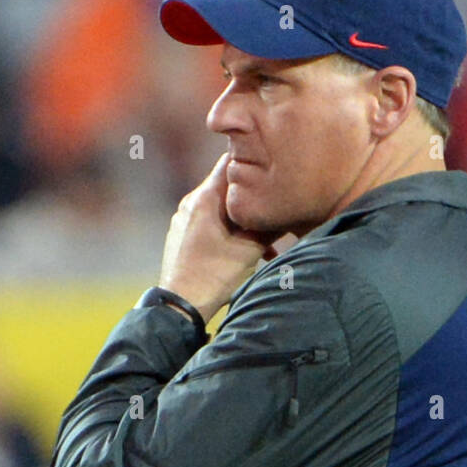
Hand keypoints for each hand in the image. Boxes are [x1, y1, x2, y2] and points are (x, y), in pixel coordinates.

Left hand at [158, 155, 280, 323]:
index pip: (230, 161)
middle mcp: (192, 202)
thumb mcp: (248, 250)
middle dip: (251, 197)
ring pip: (220, 207)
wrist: (180, 305)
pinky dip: (229, 231)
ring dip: (242, 219)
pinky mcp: (183, 235)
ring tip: (265, 241)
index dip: (252, 162)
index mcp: (205, 197)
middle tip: (274, 207)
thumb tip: (287, 212)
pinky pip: (210, 223)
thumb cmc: (212, 277)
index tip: (271, 169)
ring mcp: (185, 218)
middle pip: (227, 186)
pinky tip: (244, 251)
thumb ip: (268, 226)